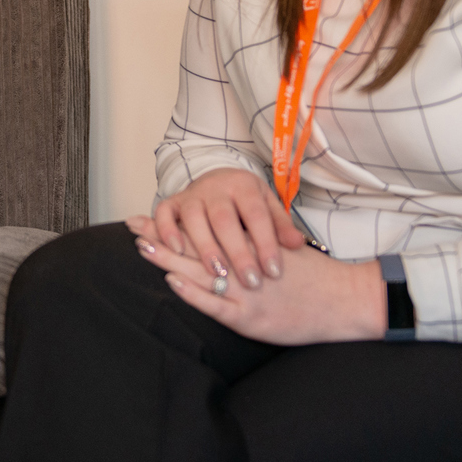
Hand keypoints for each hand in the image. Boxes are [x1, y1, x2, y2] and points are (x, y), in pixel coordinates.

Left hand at [125, 215, 386, 344]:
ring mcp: (244, 293)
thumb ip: (256, 242)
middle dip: (163, 238)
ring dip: (170, 259)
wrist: (342, 301)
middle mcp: (243, 267)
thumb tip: (230, 236)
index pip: (204, 233)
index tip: (147, 218)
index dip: (174, 227)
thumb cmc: (314, 277)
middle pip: (195, 249)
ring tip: (143, 246)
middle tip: (134, 227)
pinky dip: (193, 292)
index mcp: (249, 248)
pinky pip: (215, 304)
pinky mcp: (249, 318)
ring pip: (199, 273)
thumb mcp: (282, 250)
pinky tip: (174, 281)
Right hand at [147, 168, 305, 292]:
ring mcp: (192, 194)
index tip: (274, 271)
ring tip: (218, 275)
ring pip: (194, 218)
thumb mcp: (267, 206)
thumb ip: (281, 226)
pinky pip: (164, 212)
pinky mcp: (173, 201)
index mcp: (244, 186)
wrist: (218, 179)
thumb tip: (297, 244)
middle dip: (237, 252)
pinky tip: (177, 252)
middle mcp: (216, 187)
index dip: (265, 243)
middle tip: (250, 281)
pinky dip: (167, 231)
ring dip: (204, 247)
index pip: (256, 214)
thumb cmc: (246, 202)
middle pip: (224, 219)